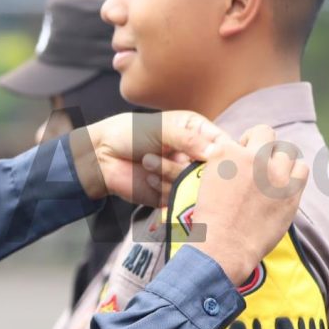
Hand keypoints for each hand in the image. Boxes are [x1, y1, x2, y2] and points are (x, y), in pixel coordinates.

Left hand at [71, 111, 230, 205]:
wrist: (102, 157)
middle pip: (216, 171)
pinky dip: (165, 189)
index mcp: (198, 133)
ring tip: (148, 162)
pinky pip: (181, 199)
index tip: (215, 157)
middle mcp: (196, 156)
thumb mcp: (161, 129)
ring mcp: (185, 177)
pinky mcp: (173, 195)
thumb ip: (188, 140)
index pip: (225, 145)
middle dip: (195, 167)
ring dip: (173, 175)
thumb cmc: (130, 134)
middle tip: (176, 160)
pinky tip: (148, 177)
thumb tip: (216, 152)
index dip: (224, 153)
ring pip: (198, 187)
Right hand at [190, 125, 309, 284]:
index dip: (240, 148)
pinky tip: (285, 185)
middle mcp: (250, 157)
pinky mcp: (290, 190)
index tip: (240, 161)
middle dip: (261, 144)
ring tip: (273, 174)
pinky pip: (302, 169)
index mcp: (224, 152)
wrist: (222, 247)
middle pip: (265, 133)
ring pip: (287, 150)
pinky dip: (295, 174)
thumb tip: (237, 157)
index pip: (237, 138)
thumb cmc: (210, 220)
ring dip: (280, 159)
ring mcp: (273, 173)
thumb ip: (223, 164)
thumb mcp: (206, 182)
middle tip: (257, 163)